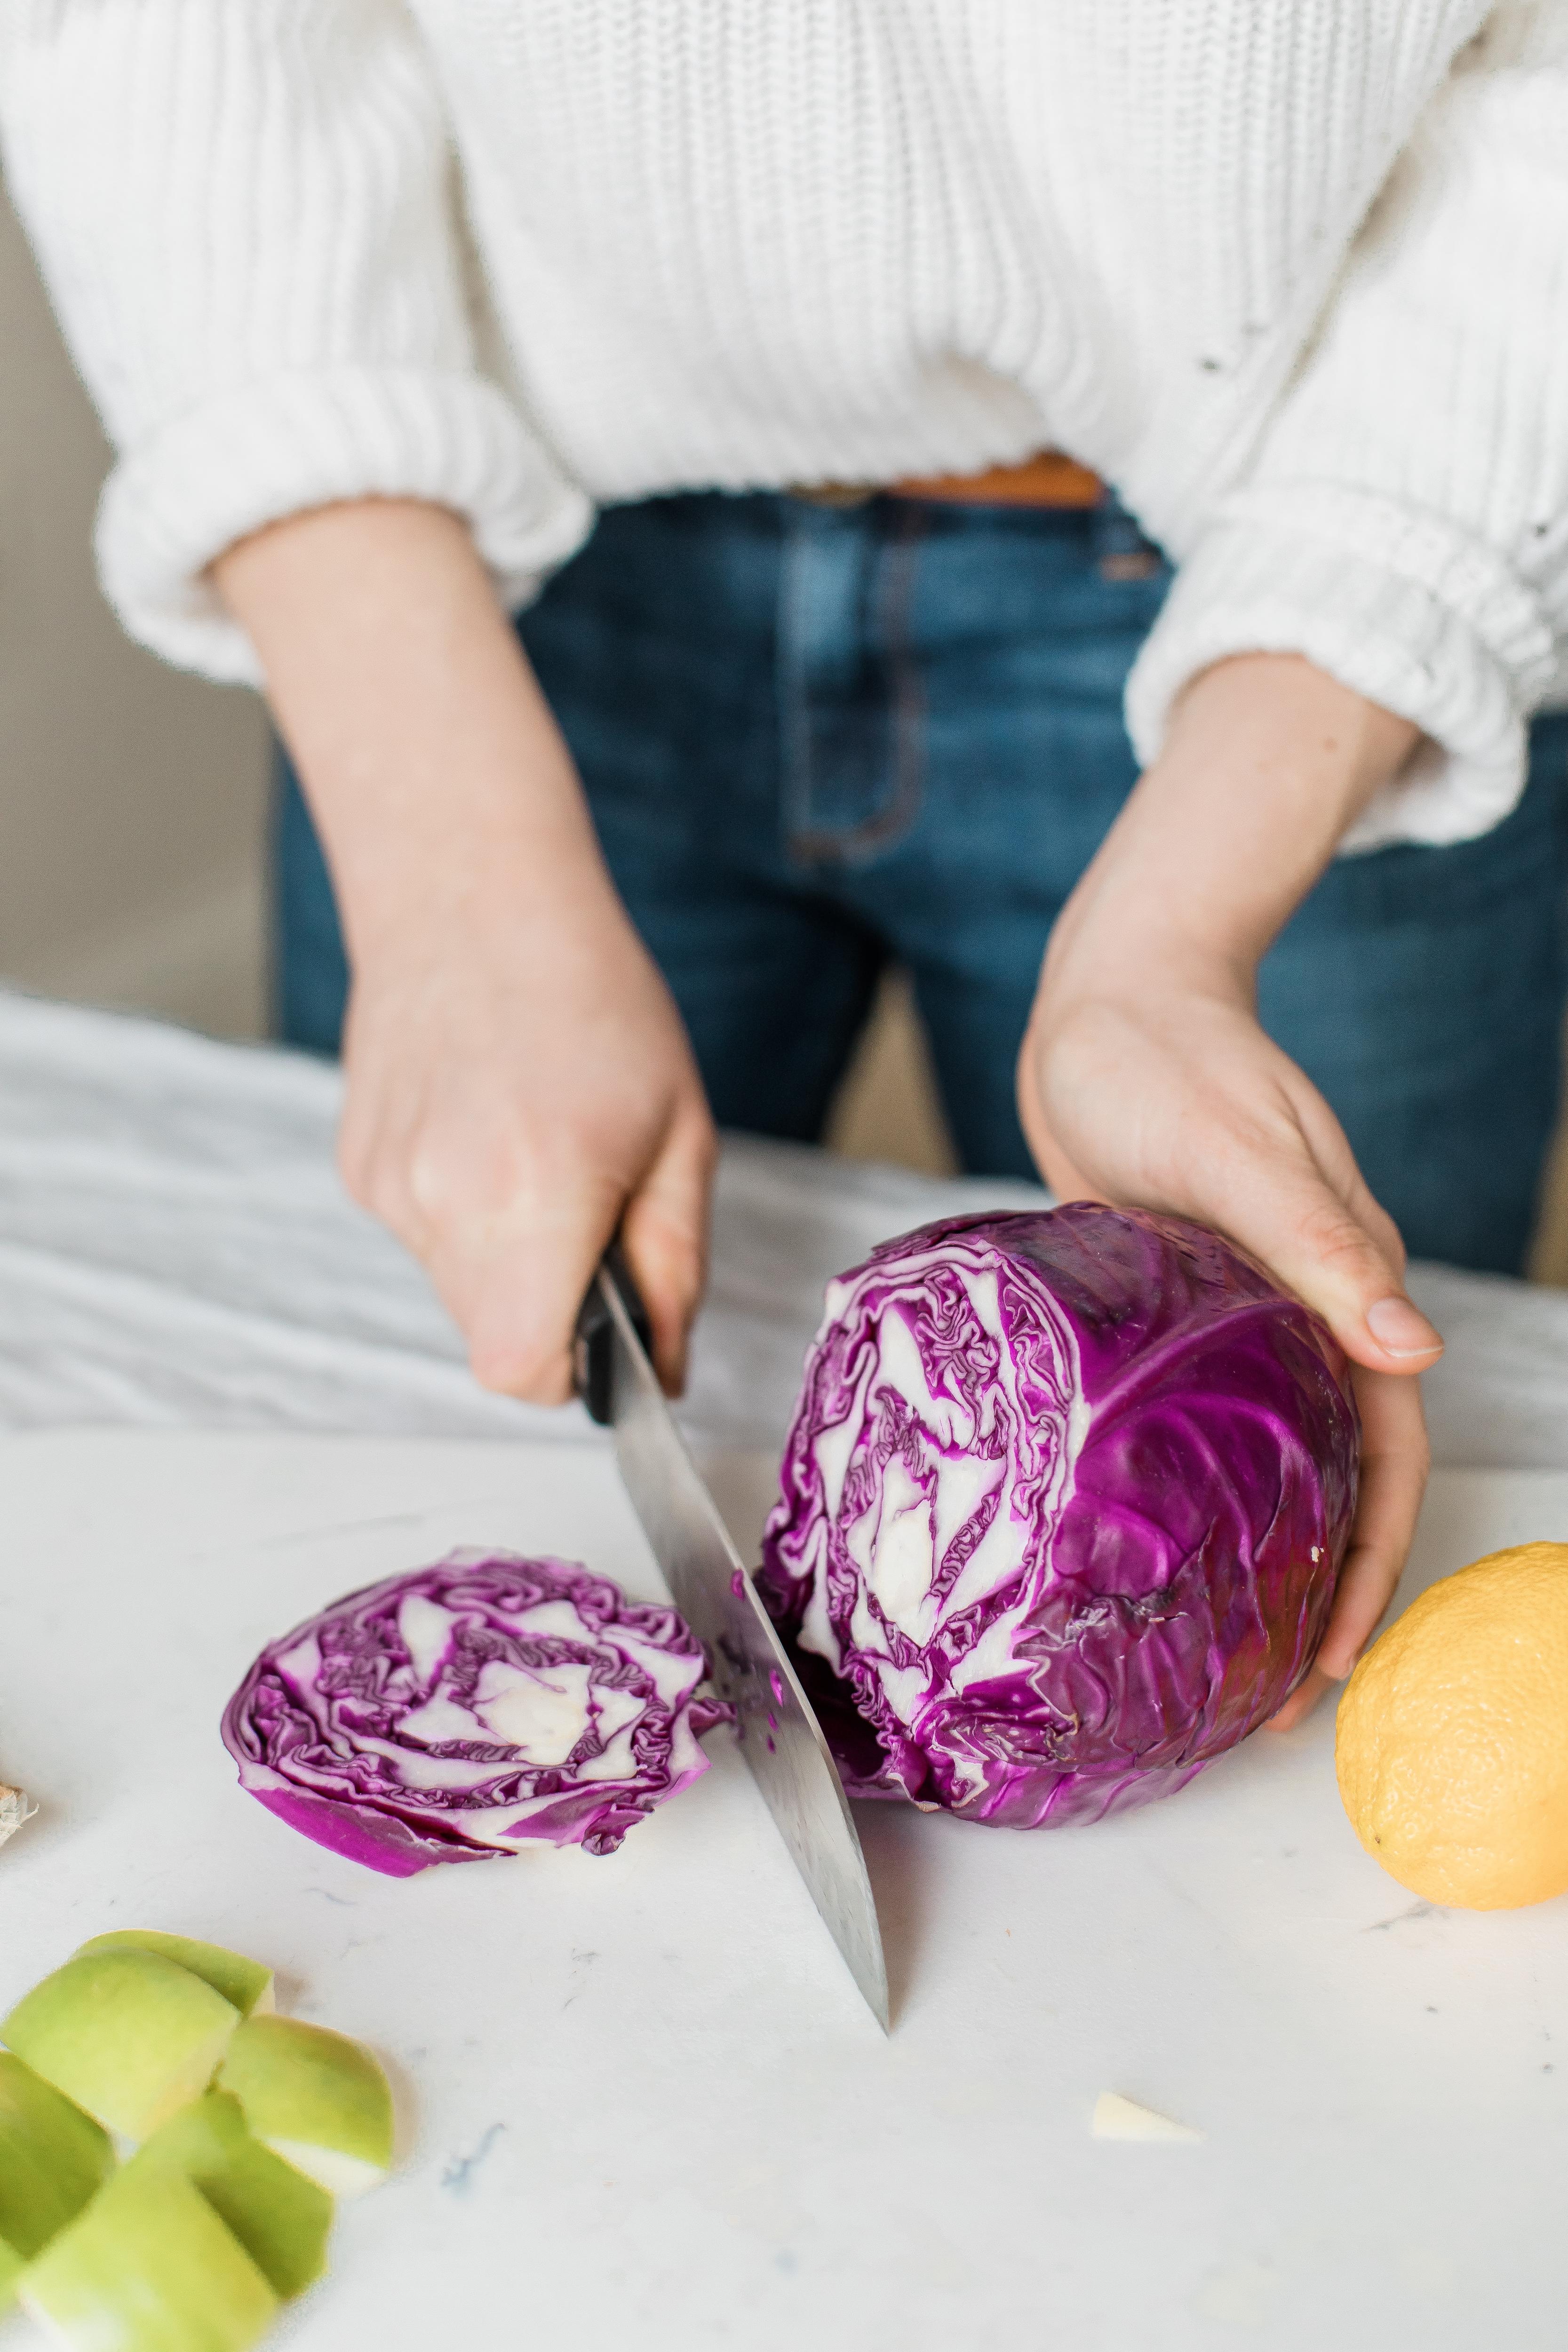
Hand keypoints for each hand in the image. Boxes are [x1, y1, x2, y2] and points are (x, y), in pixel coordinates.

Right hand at [340, 874, 714, 1403]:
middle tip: (588, 1216)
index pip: (521, 1368)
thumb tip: (665, 1368)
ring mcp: (388, 1186)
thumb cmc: (593, 1001)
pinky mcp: (359, 1168)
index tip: (605, 1334)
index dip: (571, 1373)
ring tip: (535, 1154)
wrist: (472, 898)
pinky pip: (425, 1236)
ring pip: (458, 1289)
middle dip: (549, 1310)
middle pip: (492, 1339)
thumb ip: (675, 1268)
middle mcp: (445, 1199)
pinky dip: (464, 1213)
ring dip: (508, 1257)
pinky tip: (487, 1131)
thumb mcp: (681, 1135)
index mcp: (537, 1193)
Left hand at [1019, 959, 1433, 1724]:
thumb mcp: (1237, 1144)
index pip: (1387, 1445)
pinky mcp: (1177, 1304)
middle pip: (1342, 1471)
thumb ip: (1315, 1239)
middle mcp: (1303, 1305)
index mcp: (1341, 1276)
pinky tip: (1151, 1539)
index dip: (1376, 1555)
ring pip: (1277, 1452)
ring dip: (1265, 1549)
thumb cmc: (1165, 1057)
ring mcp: (1241, 1308)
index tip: (1340, 1656)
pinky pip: (1206, 1413)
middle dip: (1326, 1587)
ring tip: (1221, 1651)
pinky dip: (1199, 1482)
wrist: (1106, 1000)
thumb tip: (1412, 1348)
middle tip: (1272, 1697)